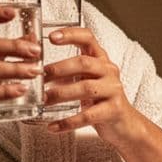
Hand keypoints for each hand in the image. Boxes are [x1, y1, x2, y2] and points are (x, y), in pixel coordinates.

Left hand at [40, 27, 147, 147]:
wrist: (125, 124)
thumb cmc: (100, 100)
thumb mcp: (87, 80)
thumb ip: (68, 72)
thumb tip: (37, 69)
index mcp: (101, 60)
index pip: (88, 38)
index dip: (70, 34)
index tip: (51, 37)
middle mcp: (109, 71)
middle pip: (84, 63)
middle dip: (59, 68)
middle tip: (40, 76)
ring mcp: (113, 91)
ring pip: (86, 88)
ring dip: (61, 94)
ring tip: (43, 101)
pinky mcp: (113, 111)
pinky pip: (88, 116)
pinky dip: (68, 122)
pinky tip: (52, 127)